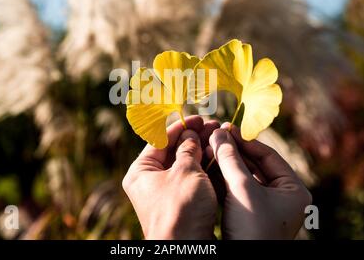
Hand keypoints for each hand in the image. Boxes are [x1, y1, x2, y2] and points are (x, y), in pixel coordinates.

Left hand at [122, 116, 219, 238]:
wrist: (188, 248)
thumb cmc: (181, 208)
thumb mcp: (186, 171)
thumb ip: (189, 149)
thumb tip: (191, 134)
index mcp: (142, 171)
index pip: (160, 141)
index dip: (180, 126)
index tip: (198, 117)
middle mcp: (151, 182)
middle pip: (175, 152)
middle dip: (195, 138)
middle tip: (214, 126)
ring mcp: (168, 194)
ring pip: (187, 166)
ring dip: (204, 152)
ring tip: (221, 137)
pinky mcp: (184, 204)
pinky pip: (195, 181)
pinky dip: (207, 169)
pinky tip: (221, 157)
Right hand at [206, 123, 311, 239]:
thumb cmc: (252, 230)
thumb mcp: (242, 190)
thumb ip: (230, 158)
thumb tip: (219, 132)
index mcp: (293, 190)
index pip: (268, 155)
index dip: (245, 140)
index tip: (224, 128)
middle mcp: (282, 197)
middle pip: (254, 165)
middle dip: (232, 151)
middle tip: (214, 136)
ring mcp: (265, 207)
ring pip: (243, 177)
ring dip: (225, 163)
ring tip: (207, 148)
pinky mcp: (249, 215)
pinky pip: (236, 190)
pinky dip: (222, 179)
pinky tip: (207, 167)